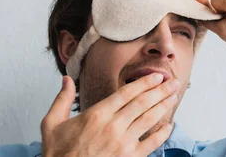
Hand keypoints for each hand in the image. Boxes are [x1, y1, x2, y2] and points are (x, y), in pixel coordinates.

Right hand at [40, 74, 179, 156]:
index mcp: (96, 115)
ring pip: (149, 119)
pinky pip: (151, 143)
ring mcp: (123, 143)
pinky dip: (162, 134)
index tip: (156, 76)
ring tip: (173, 97)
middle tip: (173, 82)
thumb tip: (66, 79)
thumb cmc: (58, 152)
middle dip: (160, 91)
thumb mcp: (51, 123)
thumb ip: (61, 100)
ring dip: (163, 106)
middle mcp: (113, 126)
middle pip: (142, 103)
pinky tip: (169, 125)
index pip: (126, 93)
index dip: (144, 83)